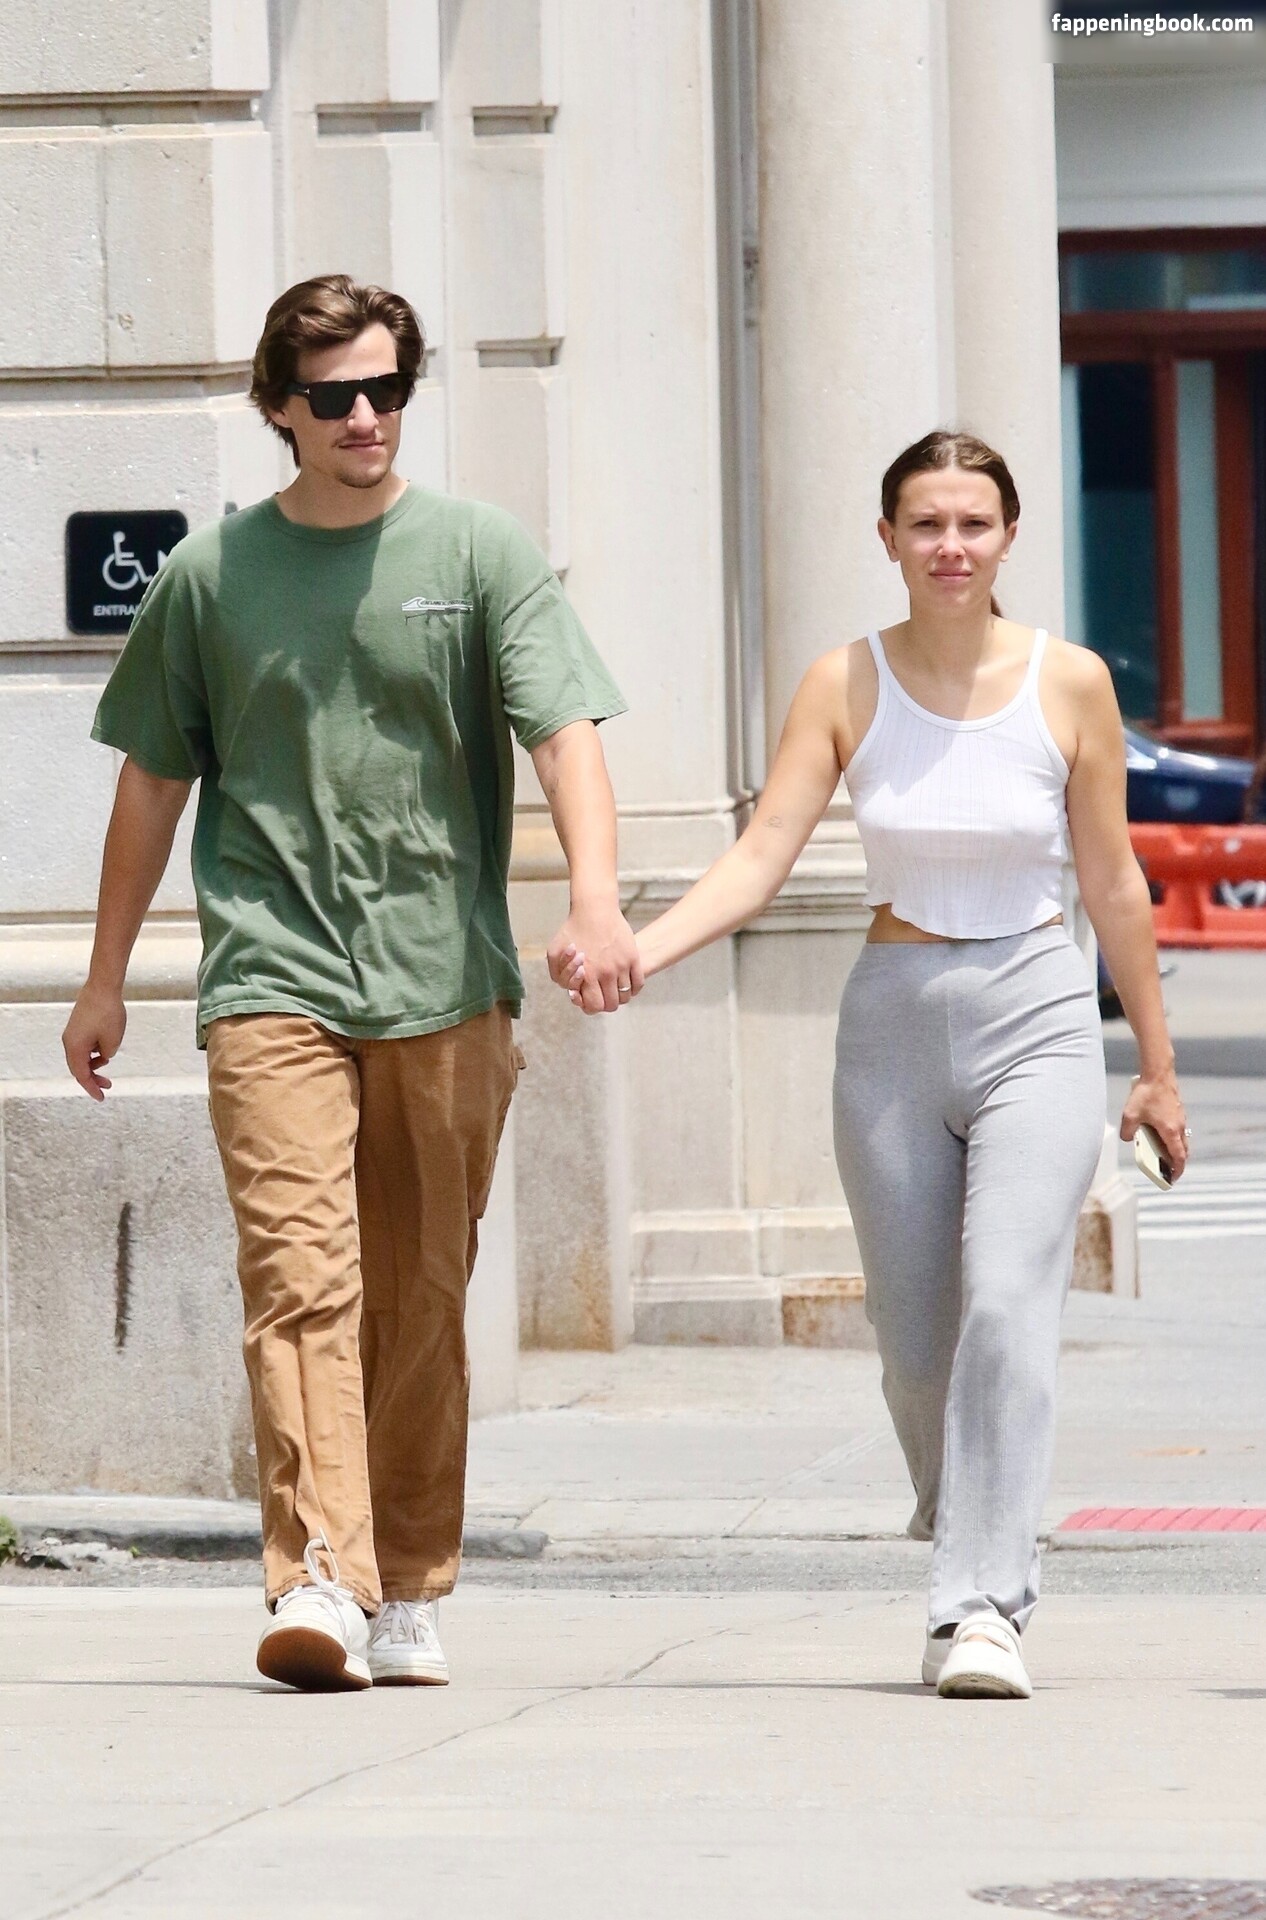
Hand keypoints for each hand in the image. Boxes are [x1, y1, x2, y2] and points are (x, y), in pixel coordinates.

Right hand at [62, 985, 126, 1100]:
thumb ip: (107, 1055)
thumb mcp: (113, 1041)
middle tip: (107, 1086)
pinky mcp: (78, 1025)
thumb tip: (103, 1055)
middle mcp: (69, 1041)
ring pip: (81, 1056)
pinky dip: (93, 1052)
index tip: (101, 1097)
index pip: (81, 1075)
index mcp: (75, 1048)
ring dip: (93, 1064)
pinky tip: (105, 1050)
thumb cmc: (108, 1013)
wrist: (102, 987)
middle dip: (92, 1078)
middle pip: (78, 1067)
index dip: (92, 1088)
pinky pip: (84, 1045)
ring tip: (106, 1064)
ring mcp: (72, 1033)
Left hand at [548, 904, 642, 1013]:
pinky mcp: (633, 957)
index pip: (594, 1006)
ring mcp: (622, 966)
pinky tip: (626, 983)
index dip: (590, 1005)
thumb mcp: (554, 951)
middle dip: (605, 1003)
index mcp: (587, 974)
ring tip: (613, 988)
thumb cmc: (572, 929)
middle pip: (611, 1004)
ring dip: (619, 996)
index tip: (589, 996)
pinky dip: (633, 988)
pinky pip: (638, 983)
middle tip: (602, 994)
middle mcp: (606, 973)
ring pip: (625, 995)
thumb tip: (570, 990)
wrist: (595, 909)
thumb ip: (557, 974)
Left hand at [1121, 1066, 1188, 1182]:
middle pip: (1183, 1150)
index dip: (1177, 1170)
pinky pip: (1177, 1129)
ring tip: (1160, 1153)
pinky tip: (1158, 1134)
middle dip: (1176, 1162)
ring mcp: (1180, 1118)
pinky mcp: (1178, 1111)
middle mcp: (1179, 1126)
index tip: (1173, 1178)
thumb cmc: (1146, 1094)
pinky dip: (1171, 1137)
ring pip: (1181, 1139)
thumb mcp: (1130, 1116)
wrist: (1158, 1073)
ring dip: (1174, 1149)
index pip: (1179, 1157)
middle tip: (1167, 1170)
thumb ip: (1128, 1132)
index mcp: (1170, 1131)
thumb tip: (1129, 1139)